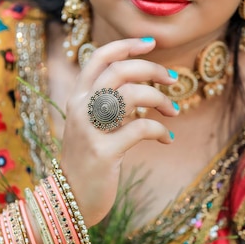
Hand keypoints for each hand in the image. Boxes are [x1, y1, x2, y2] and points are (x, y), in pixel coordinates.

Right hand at [60, 38, 178, 225]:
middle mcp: (79, 108)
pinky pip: (141, 128)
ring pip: (131, 94)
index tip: (150, 43)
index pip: (99, 58)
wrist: (71, 200)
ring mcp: (89, 129)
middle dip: (152, 69)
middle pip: (120, 70)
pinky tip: (167, 139)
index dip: (126, 45)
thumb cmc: (90, 159)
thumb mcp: (94, 125)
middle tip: (173, 79)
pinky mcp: (103, 152)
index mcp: (76, 97)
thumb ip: (109, 103)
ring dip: (160, 99)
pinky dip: (161, 130)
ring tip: (173, 111)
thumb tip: (144, 84)